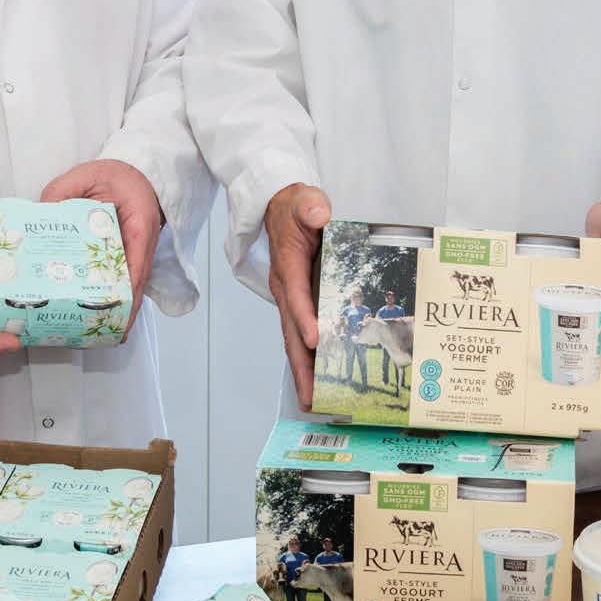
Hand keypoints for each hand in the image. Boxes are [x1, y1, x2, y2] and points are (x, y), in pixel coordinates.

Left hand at [40, 159, 161, 336]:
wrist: (137, 174)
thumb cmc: (117, 176)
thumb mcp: (87, 174)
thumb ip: (62, 190)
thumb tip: (40, 212)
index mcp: (138, 227)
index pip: (137, 266)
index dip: (128, 293)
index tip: (120, 315)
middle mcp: (141, 246)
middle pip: (135, 287)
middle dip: (122, 313)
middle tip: (106, 336)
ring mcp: (135, 255)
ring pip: (130, 289)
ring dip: (118, 311)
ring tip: (101, 335)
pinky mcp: (126, 258)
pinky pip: (122, 281)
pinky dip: (112, 299)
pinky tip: (95, 314)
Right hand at [265, 183, 330, 410]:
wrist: (281, 208)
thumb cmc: (296, 207)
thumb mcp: (304, 200)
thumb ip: (310, 205)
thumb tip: (318, 214)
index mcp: (287, 265)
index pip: (295, 294)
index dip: (304, 317)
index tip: (315, 339)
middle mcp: (284, 288)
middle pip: (290, 331)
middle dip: (300, 365)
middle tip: (310, 396)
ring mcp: (289, 299)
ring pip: (293, 339)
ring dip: (303, 370)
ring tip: (313, 401)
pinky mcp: (296, 304)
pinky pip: (300, 334)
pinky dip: (307, 359)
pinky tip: (319, 379)